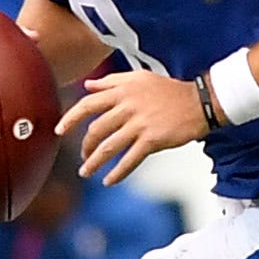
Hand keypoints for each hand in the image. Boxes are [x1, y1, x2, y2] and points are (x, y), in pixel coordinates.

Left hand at [55, 69, 205, 183]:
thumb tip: (88, 85)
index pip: (88, 104)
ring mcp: (140, 123)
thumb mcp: (139, 78)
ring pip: (109, 146)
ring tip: (86, 172)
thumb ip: (111, 81)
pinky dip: (118, 172)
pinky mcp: (152, 139)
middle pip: (96, 129)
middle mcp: (128, 106)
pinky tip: (109, 181)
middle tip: (83, 157)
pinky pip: (130, 159)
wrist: (199, 102)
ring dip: (94, 162)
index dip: (70, 118)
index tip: (59, 130)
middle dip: (85, 146)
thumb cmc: (170, 91)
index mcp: (122, 90)